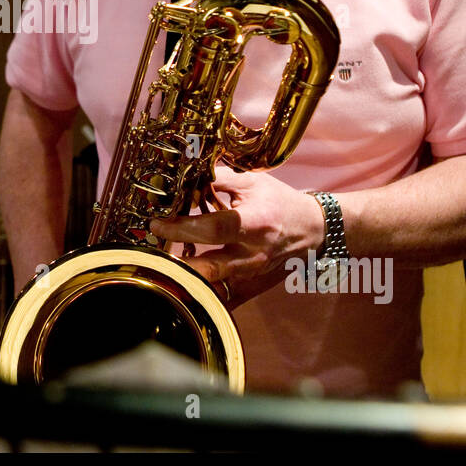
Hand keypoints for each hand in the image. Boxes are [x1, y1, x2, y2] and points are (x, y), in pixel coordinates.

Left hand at [150, 165, 325, 305]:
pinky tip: (180, 271)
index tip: (156, 224)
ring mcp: (252, 272)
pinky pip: (220, 288)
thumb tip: (184, 177)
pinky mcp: (249, 282)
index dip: (183, 228)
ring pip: (214, 284)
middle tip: (152, 250)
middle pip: (210, 266)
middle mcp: (253, 253)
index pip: (214, 229)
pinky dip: (199, 281)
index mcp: (255, 223)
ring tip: (161, 262)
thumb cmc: (280, 201)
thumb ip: (218, 180)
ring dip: (185, 275)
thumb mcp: (252, 182)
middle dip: (177, 263)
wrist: (312, 229)